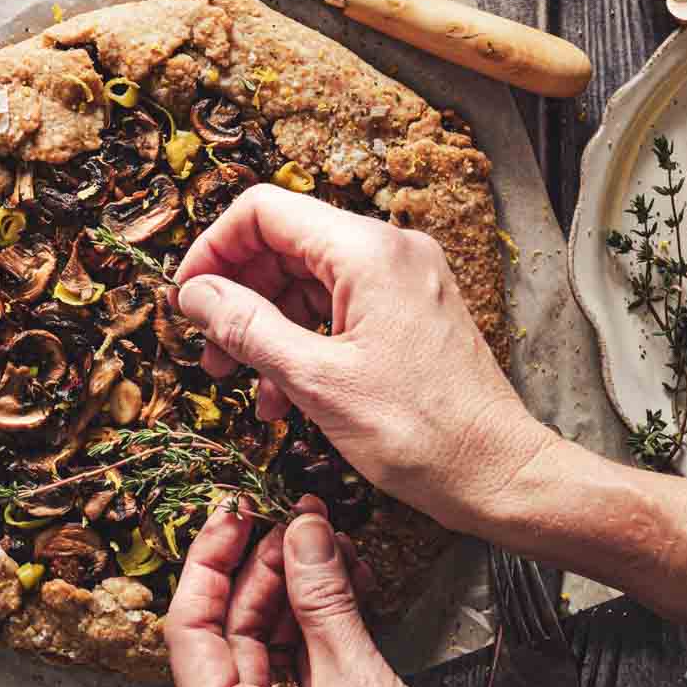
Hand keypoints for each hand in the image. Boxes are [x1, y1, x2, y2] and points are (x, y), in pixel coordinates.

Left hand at [165, 499, 502, 686]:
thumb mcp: (357, 677)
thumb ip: (321, 596)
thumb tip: (302, 530)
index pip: (190, 631)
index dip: (210, 564)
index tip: (235, 515)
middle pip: (231, 634)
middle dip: (266, 572)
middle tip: (296, 520)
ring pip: (270, 645)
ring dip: (299, 593)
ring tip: (328, 541)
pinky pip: (303, 667)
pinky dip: (321, 625)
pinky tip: (345, 582)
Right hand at [174, 186, 548, 534]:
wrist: (499, 474)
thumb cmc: (420, 434)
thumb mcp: (315, 381)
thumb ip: (246, 327)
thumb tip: (193, 294)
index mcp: (368, 251)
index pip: (263, 212)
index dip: (213, 251)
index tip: (186, 300)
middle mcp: (390, 251)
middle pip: (284, 245)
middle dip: (239, 297)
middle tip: (209, 354)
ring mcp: (404, 281)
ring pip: (308, 282)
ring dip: (267, 328)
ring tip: (244, 386)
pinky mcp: (410, 313)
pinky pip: (339, 309)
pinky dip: (304, 342)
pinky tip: (285, 396)